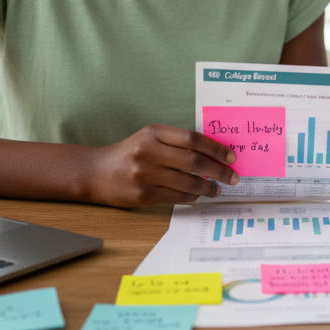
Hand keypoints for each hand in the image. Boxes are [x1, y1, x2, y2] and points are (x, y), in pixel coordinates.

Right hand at [81, 125, 239, 206]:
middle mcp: (148, 151)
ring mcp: (144, 174)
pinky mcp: (142, 194)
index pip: (192, 139)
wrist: (96, 172)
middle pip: (193, 161)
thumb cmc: (130, 153)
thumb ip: (176, 142)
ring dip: (208, 187)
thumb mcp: (150, 138)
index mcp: (153, 133)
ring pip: (187, 182)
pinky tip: (198, 195)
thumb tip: (214, 153)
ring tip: (217, 189)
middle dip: (218, 170)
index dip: (216, 148)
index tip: (232, 157)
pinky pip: (176, 197)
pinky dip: (191, 197)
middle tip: (233, 177)